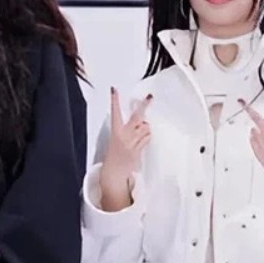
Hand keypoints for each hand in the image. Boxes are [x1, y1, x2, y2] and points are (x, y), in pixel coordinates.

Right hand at [99, 89, 150, 205]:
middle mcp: (124, 136)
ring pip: (146, 128)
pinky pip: (147, 138)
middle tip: (149, 97)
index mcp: (115, 132)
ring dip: (146, 127)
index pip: (115, 113)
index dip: (115, 101)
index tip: (114, 90)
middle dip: (144, 106)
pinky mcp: (138, 149)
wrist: (114, 172)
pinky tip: (142, 139)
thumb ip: (127, 129)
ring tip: (139, 132)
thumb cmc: (113, 155)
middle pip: (137, 117)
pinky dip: (147, 136)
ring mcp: (132, 142)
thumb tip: (141, 121)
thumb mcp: (115, 138)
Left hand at [241, 92, 263, 189]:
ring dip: (255, 130)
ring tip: (257, 131)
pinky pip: (253, 142)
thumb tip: (261, 129)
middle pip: (257, 119)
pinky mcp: (258, 152)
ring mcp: (262, 144)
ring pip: (254, 132)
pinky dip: (254, 140)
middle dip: (249, 110)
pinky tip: (256, 140)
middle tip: (242, 102)